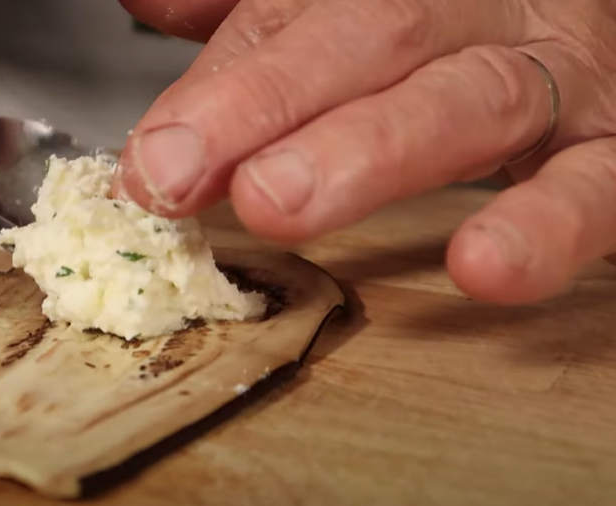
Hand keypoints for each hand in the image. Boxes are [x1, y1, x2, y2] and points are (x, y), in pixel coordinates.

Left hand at [114, 0, 615, 304]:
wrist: (584, 17)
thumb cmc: (460, 20)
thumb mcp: (352, 3)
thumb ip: (258, 13)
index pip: (294, 16)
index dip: (218, 91)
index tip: (148, 158)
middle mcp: (479, 11)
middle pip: (372, 35)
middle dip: (267, 102)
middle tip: (180, 168)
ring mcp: (557, 74)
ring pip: (471, 99)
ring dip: (368, 152)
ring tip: (279, 200)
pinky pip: (596, 186)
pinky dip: (545, 225)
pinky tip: (483, 265)